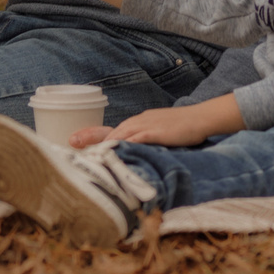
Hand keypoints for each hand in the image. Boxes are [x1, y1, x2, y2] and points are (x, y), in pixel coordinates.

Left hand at [82, 100, 228, 147]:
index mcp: (138, 122)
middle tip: (73, 147)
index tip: (74, 140)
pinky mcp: (156, 132)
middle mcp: (138, 121)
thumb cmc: (183, 127)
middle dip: (91, 139)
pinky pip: (136, 139)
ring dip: (104, 145)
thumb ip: (146, 141)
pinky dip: (124, 146)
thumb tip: (134, 154)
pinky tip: (114, 153)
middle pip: (111, 131)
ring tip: (89, 155)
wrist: (201, 118)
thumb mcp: (160, 133)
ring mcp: (147, 125)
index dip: (92, 134)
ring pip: (120, 134)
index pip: (111, 129)